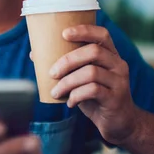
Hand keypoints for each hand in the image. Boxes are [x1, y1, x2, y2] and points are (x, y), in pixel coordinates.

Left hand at [48, 25, 139, 145]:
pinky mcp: (116, 98)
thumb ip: (66, 66)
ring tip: (56, 92)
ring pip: (91, 72)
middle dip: (68, 60)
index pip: (102, 34)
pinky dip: (76, 95)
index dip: (84, 30)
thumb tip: (35, 54)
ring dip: (68, 82)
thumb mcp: (82, 79)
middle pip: (94, 51)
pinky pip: (93, 91)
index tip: (63, 33)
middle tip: (52, 73)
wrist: (119, 122)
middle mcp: (118, 64)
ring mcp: (119, 81)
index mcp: (110, 54)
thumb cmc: (96, 96)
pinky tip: (70, 102)